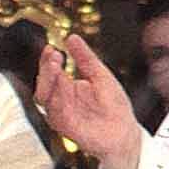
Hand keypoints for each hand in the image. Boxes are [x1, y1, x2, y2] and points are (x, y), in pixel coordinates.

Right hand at [36, 32, 144, 168]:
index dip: (48, 60)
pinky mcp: (66, 128)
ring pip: (44, 98)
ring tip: (55, 64)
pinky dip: (58, 99)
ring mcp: (61, 115)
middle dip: (45, 69)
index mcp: (67, 88)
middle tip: (53, 55)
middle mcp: (60, 101)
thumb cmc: (114, 106)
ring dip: (48, 80)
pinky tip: (64, 86)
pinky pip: (56, 113)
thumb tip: (71, 37)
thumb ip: (85, 58)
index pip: (51, 72)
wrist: (125, 132)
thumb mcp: (100, 75)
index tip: (52, 47)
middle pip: (43, 84)